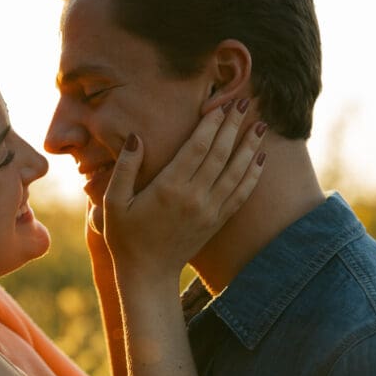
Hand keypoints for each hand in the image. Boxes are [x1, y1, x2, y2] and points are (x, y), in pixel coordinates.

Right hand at [101, 99, 265, 280]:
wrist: (148, 274)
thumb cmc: (126, 237)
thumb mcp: (114, 202)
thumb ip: (125, 168)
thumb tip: (136, 137)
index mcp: (169, 188)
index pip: (197, 148)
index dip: (212, 124)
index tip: (221, 103)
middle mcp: (194, 198)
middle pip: (220, 154)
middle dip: (234, 126)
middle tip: (246, 102)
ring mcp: (209, 211)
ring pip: (236, 172)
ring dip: (250, 147)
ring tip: (261, 125)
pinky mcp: (216, 222)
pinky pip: (240, 195)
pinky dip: (252, 175)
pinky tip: (260, 159)